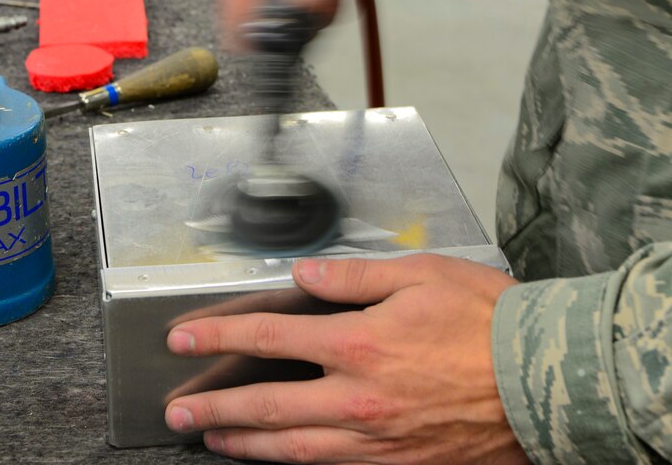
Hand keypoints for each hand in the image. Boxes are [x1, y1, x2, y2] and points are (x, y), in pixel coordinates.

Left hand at [164, 255, 528, 463]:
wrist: (545, 379)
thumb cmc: (488, 322)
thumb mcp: (420, 276)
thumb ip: (352, 278)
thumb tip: (303, 277)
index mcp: (358, 344)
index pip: (267, 339)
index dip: (217, 338)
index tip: (184, 339)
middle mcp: (357, 397)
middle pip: (265, 405)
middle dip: (213, 407)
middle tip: (177, 410)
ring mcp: (375, 439)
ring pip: (291, 449)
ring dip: (243, 444)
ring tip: (210, 440)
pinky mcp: (398, 464)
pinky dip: (295, 464)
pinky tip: (278, 458)